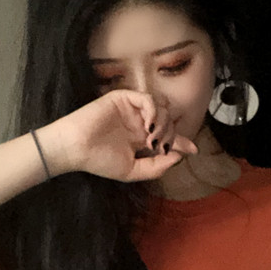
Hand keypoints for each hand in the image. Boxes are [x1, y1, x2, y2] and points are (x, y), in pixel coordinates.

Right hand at [47, 89, 198, 181]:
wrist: (76, 148)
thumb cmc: (99, 161)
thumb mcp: (132, 171)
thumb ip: (155, 167)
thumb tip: (178, 157)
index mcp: (140, 139)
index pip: (167, 137)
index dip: (182, 142)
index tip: (193, 150)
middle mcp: (138, 122)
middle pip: (168, 121)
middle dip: (170, 134)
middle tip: (160, 146)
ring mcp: (132, 110)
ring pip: (161, 108)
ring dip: (163, 123)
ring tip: (152, 138)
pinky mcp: (123, 98)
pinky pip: (147, 98)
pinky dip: (153, 110)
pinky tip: (148, 125)